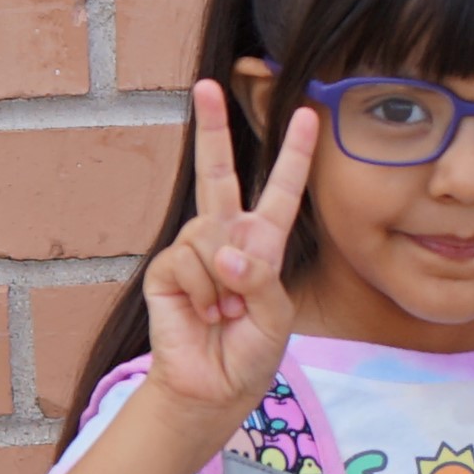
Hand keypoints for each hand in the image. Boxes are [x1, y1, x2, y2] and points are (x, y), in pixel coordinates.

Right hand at [141, 79, 310, 434]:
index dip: (293, 154)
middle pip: (218, 173)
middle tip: (206, 84)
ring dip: (222, 281)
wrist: (212, 389)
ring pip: (210, 234)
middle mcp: (226, 238)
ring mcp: (194, 251)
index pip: (280, 191)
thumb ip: (258, 277)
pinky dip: (201, 291)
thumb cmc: (250, 352)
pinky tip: (203, 313)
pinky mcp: (166, 269)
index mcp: (263, 243)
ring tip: (223, 312)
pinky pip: (188, 260)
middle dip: (212, 127)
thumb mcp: (274, 314)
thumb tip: (223, 252)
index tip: (307, 114)